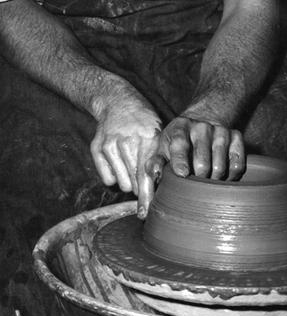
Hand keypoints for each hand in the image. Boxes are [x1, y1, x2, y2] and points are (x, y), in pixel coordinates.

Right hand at [90, 93, 161, 212]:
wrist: (118, 101)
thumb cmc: (144, 122)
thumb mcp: (159, 135)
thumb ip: (159, 160)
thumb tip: (160, 189)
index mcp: (148, 138)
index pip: (147, 175)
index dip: (147, 197)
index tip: (145, 213)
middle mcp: (127, 141)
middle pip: (134, 183)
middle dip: (142, 190)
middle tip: (146, 187)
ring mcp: (110, 144)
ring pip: (122, 183)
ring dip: (130, 183)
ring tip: (133, 167)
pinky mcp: (97, 148)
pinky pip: (107, 179)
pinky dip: (115, 177)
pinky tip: (120, 163)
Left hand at [144, 116, 245, 215]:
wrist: (198, 126)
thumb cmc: (174, 148)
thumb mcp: (159, 156)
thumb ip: (149, 181)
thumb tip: (142, 213)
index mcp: (178, 128)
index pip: (179, 143)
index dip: (180, 159)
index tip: (182, 174)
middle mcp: (200, 126)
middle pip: (202, 161)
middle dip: (197, 179)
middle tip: (192, 184)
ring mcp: (220, 131)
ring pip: (221, 166)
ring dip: (213, 181)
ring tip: (205, 182)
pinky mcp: (236, 136)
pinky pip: (237, 164)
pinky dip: (230, 177)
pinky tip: (220, 177)